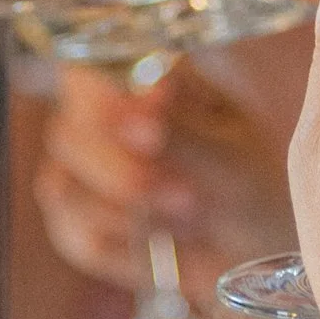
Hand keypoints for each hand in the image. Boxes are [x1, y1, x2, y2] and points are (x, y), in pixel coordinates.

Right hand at [33, 57, 298, 294]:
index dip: (100, 94)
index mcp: (138, 80)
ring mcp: (84, 173)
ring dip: (130, 213)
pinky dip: (125, 248)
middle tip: (186, 193)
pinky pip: (75, 236)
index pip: (84, 66)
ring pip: (61, 187)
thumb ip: (182, 129)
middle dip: (123, 173)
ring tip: (190, 216)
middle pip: (66, 133)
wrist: (258, 252)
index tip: (151, 129)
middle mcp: (99, 120)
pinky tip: (165, 244)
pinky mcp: (79, 223)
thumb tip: (142, 106)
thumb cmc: (251, 185)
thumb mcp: (231, 155)